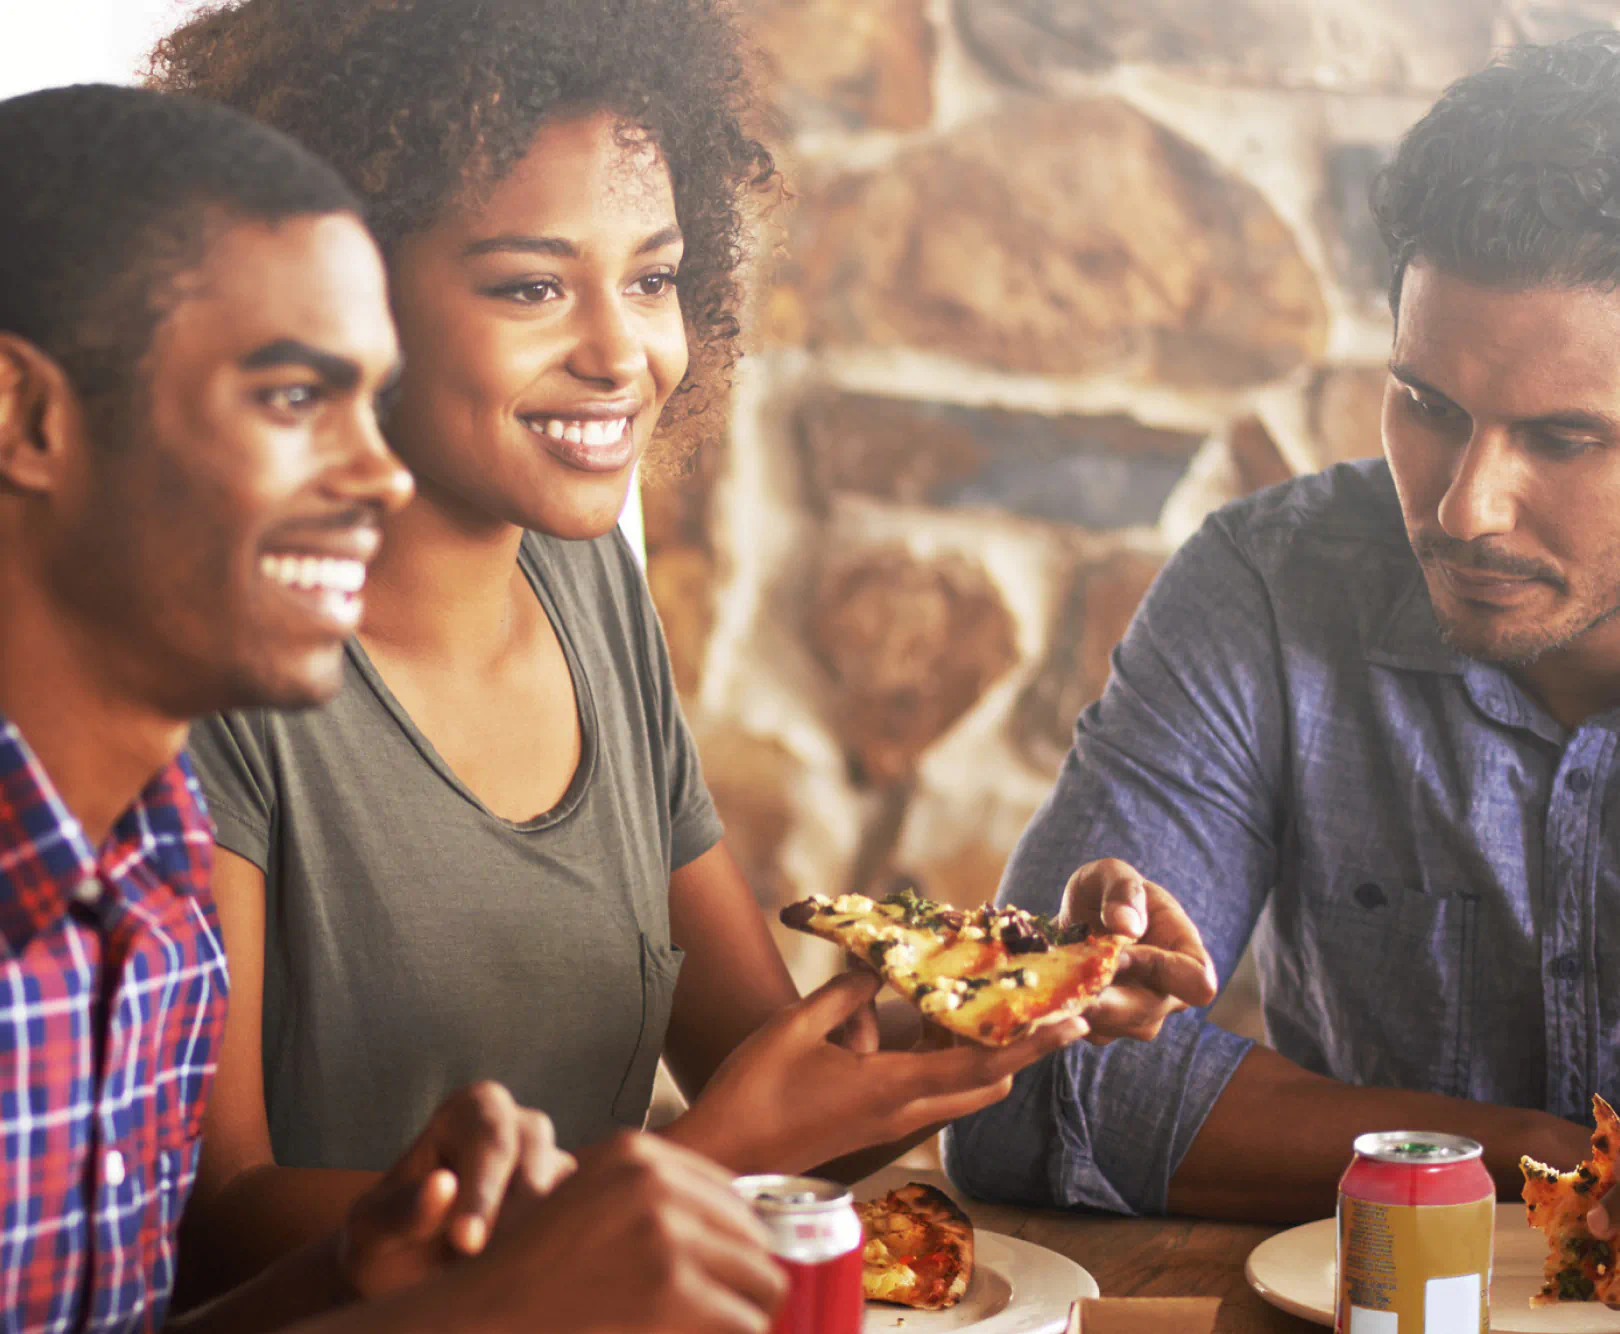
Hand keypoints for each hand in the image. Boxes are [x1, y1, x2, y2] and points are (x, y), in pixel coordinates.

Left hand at [337, 1081, 574, 1297]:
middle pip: (536, 1165)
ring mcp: (554, 1161)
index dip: (483, 1193)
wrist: (406, 1273)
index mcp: (474, 1108)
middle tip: (478, 1268)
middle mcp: (523, 1125)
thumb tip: (442, 1186)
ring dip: (532, 1241)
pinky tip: (520, 1278)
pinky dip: (552, 1253)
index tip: (465, 1243)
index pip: (490, 1140)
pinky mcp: (573, 1203)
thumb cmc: (385, 1238)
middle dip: (509, 1223)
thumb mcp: (370, 1228)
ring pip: (566, 1196)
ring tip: (493, 1276)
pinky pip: (579, 1224)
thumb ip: (400, 1210)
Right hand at [463, 1131, 785, 1332]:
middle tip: (706, 1319)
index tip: (713, 1283)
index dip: (731, 1249)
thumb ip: (652, 1197)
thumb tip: (745, 1224)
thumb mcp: (589, 1202)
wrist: (481, 1317)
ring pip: (762, 1283)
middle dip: (739, 1285)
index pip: (734, 1199)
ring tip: (697, 1331)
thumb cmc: (532, 1275)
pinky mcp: (673, 1290)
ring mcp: (666, 1234)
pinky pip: (746, 1322)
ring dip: (738, 1317)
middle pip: (755, 1240)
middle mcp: (656, 1182)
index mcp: (636, 1154)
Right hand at [673, 970, 1085, 1173]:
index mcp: (891, 1090)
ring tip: (972, 998)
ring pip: (957, 1086)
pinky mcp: (875, 1122)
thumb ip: (844, 995)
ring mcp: (890, 1121)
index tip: (1073, 1025)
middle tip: (1027, 1000)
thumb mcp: (795, 1027)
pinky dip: (935, 1055)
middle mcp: (902, 1112)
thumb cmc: (753, 1092)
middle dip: (1014, 1044)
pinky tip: (909, 1016)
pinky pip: (926, 1087)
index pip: (980, 1068)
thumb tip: (879, 970)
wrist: (726, 1155)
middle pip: (984, 1082)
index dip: (1031, 1045)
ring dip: (972, 1049)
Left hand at [1058, 859, 1218, 1042]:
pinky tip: (1049, 988)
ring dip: (1083, 1006)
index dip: (1163, 972)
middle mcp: (1168, 991)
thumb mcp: (1111, 873)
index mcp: (1184, 952)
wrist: (1078, 915)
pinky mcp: (1107, 1025)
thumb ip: (1122, 890)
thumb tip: (1126, 926)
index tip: (1120, 953)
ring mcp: (1138, 1013)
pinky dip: (1066, 1011)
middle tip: (1070, 977)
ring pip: (1117, 1027)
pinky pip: (1090, 1029)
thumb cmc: (1105, 890)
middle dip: (1107, 999)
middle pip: (1149, 1013)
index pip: (1198, 982)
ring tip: (1054, 978)